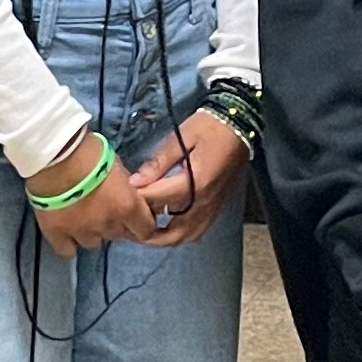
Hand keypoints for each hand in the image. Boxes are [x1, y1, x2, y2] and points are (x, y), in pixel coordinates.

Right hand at [25, 130, 147, 257]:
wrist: (55, 155)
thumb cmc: (90, 152)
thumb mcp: (117, 166)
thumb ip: (124, 188)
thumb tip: (126, 196)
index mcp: (128, 207)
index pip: (145, 230)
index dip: (141, 223)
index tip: (135, 215)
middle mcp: (108, 225)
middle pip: (118, 234)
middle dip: (115, 223)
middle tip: (103, 207)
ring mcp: (82, 232)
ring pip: (94, 243)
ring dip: (92, 232)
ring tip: (81, 215)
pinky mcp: (57, 234)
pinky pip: (67, 250)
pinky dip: (69, 243)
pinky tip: (66, 231)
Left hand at [130, 112, 249, 246]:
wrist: (239, 124)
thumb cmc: (209, 127)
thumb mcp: (180, 138)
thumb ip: (158, 163)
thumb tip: (135, 182)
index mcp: (195, 183)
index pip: (159, 200)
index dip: (138, 200)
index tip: (122, 196)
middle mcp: (205, 202)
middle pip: (174, 232)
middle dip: (151, 233)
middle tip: (132, 224)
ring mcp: (213, 207)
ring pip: (187, 235)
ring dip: (166, 236)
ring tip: (148, 225)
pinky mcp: (217, 206)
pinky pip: (198, 229)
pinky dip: (181, 231)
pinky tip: (169, 220)